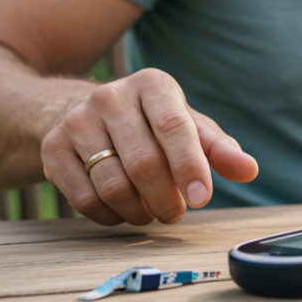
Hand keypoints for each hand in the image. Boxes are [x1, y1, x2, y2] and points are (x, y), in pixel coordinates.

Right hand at [40, 69, 258, 225]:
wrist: (87, 115)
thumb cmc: (151, 124)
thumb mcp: (189, 127)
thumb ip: (219, 149)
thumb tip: (249, 170)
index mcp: (153, 84)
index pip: (173, 126)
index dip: (189, 166)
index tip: (202, 199)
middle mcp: (110, 96)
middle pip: (144, 163)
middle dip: (166, 200)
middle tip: (176, 213)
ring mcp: (76, 120)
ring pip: (112, 186)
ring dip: (138, 212)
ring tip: (150, 212)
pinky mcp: (52, 148)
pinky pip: (83, 199)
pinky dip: (109, 217)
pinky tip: (121, 211)